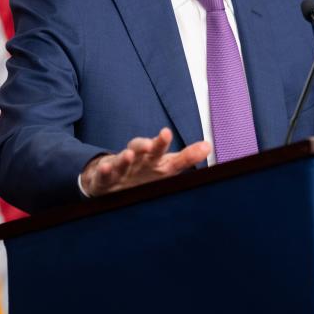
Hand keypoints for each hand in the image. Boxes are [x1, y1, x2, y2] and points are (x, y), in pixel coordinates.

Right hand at [80, 128, 210, 197]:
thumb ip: (185, 157)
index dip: (163, 143)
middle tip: (157, 137)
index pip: (161, 150)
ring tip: (129, 154)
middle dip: (148, 144)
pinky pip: (104, 175)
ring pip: (122, 161)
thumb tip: (208, 146)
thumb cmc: (143, 171)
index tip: (167, 132)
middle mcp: (137, 159)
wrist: (110, 180)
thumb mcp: (166, 165)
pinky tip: (105, 167)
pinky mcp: (105, 178)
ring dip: (125, 157)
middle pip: (143, 150)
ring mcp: (121, 168)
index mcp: (152, 157)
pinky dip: (104, 171)